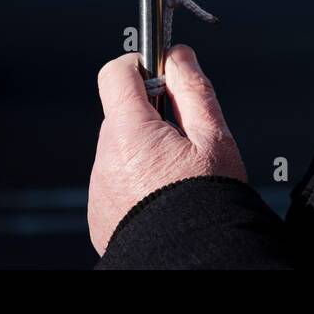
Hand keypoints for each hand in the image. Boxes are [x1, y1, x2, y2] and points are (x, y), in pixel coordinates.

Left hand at [89, 44, 246, 255]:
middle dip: (153, 116)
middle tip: (187, 138)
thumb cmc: (208, 198)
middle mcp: (104, 159)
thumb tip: (178, 54)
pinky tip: (164, 198)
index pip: (116, 74)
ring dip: (146, 151)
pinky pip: (116, 181)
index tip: (165, 76)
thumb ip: (193, 88)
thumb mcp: (214, 135)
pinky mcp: (100, 214)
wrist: (192, 260)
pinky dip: (137, 181)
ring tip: (179, 175)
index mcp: (129, 133)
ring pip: (121, 150)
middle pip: (123, 115)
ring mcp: (99, 189)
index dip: (141, 66)